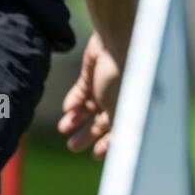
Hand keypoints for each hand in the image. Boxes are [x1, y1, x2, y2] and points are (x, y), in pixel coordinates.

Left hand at [57, 33, 122, 158]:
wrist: (118, 39)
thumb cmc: (127, 76)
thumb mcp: (123, 107)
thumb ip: (118, 128)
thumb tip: (121, 151)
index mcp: (132, 105)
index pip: (120, 130)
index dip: (108, 144)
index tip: (96, 155)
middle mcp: (120, 95)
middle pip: (102, 120)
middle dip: (87, 135)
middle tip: (72, 147)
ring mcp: (106, 83)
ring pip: (89, 106)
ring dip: (76, 119)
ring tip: (63, 129)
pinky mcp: (93, 70)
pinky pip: (81, 89)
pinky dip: (74, 100)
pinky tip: (67, 108)